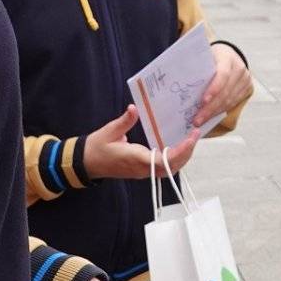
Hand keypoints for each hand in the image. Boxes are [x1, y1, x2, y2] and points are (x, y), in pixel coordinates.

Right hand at [79, 106, 200, 179]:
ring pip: (168, 169)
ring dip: (182, 156)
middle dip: (186, 153)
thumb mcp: (109, 131)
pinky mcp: (142, 170)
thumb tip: (134, 108)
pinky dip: (173, 158)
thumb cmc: (96, 148)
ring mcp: (142, 172)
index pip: (164, 160)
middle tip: (195, 135)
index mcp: (136, 160)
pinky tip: (178, 145)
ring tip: (191, 139)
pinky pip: (162, 167)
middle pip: (171, 167)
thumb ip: (124, 121)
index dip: (180, 151)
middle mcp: (142, 169)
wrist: (85, 164)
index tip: (191, 139)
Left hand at [196, 44, 253, 129]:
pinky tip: (210, 116)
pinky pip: (233, 103)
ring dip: (214, 112)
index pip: (223, 74)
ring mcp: (245, 79)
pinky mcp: (247, 88)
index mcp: (228, 58)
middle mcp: (239, 69)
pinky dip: (221, 111)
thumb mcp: (204, 57)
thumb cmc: (212, 57)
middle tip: (197, 119)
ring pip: (230, 100)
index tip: (202, 101)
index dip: (214, 89)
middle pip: (225, 92)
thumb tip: (180, 85)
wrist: (229, 55)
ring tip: (201, 120)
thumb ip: (196, 68)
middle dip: (210, 108)